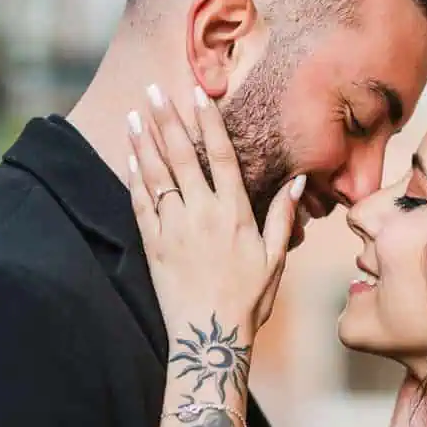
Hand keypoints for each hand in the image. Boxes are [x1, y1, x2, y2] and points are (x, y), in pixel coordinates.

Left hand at [127, 87, 302, 336]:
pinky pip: (140, 204)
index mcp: (234, 214)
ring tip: (134, 114)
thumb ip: (281, 216)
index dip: (208, 122)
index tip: (197, 93)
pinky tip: (129, 156)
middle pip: (182, 156)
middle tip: (154, 89)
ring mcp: (174, 228)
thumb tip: (297, 181)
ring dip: (144, 141)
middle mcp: (202, 214)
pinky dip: (134, 178)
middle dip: (167, 119)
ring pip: (156, 175)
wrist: (210, 337)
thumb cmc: (248, 300)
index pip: (221, 155)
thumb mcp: (274, 259)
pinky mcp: (153, 245)